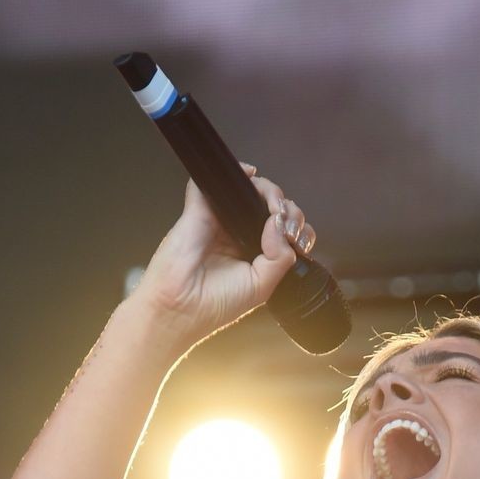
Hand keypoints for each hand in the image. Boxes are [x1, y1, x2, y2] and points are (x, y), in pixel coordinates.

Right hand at [132, 165, 316, 346]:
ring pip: (254, 189)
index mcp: (256, 253)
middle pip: (274, 207)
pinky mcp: (202, 206)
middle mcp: (241, 233)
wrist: (180, 306)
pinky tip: (251, 181)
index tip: (298, 240)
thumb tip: (280, 223)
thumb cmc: (215, 303)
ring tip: (275, 209)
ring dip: (271, 191)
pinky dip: (239, 171)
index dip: (297, 229)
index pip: (285, 232)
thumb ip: (280, 257)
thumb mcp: (262, 286)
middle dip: (290, 212)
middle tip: (288, 227)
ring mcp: (222, 218)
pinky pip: (219, 178)